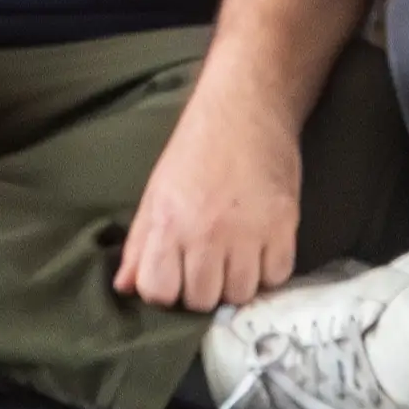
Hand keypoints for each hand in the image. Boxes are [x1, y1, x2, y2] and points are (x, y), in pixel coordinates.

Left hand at [112, 72, 307, 312]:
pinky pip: (277, 277)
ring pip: (241, 294)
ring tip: (235, 254)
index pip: (159, 292)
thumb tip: (124, 286)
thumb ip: (140, 242)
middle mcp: (206, 234)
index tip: (175, 275)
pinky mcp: (284, 227)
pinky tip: (261, 248)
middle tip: (208, 263)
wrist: (246, 107)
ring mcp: (248, 234)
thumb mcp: (157, 191)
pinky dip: (269, 270)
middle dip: (203, 288)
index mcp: (168, 223)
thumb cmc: (197, 148)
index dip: (166, 289)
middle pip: (203, 300)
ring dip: (237, 281)